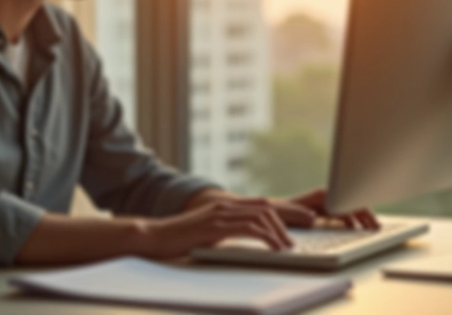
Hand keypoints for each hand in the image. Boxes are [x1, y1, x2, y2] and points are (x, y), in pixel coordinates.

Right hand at [138, 199, 295, 258]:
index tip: (296, 226)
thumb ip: (226, 231)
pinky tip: (273, 248)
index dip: (281, 214)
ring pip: (260, 216)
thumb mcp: (208, 232)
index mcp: (224, 206)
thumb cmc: (180, 239)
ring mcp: (220, 214)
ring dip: (278, 232)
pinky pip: (249, 228)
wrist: (155, 237)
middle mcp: (224, 205)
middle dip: (287, 220)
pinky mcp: (215, 226)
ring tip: (288, 248)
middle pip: (265, 208)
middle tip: (296, 240)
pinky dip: (266, 237)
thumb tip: (246, 239)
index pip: (260, 205)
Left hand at [282, 188, 379, 229]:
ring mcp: (326, 202)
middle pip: (352, 203)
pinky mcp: (324, 210)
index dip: (361, 208)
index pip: (348, 200)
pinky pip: (343, 214)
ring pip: (349, 209)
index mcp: (323, 195)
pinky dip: (352, 220)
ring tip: (372, 228)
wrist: (274, 211)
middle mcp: (327, 197)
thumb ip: (302, 215)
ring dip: (361, 217)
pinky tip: (357, 228)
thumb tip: (313, 218)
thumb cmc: (282, 211)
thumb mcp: (292, 213)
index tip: (372, 219)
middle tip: (377, 227)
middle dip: (366, 214)